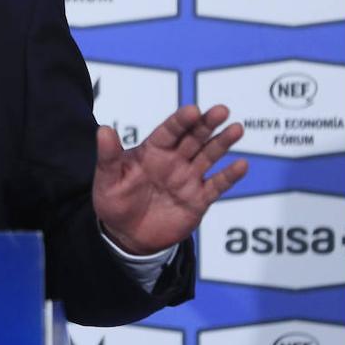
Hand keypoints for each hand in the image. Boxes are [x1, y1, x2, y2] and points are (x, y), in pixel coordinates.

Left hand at [93, 105, 247, 255]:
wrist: (126, 235)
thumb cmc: (114, 201)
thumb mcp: (107, 179)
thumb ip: (108, 156)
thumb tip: (103, 129)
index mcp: (152, 152)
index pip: (169, 131)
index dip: (180, 121)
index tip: (193, 110)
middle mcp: (173, 161)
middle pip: (193, 138)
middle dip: (206, 124)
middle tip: (221, 110)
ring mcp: (188, 179)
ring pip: (209, 156)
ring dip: (222, 143)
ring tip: (236, 129)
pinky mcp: (198, 199)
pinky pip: (216, 186)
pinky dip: (229, 176)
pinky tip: (241, 165)